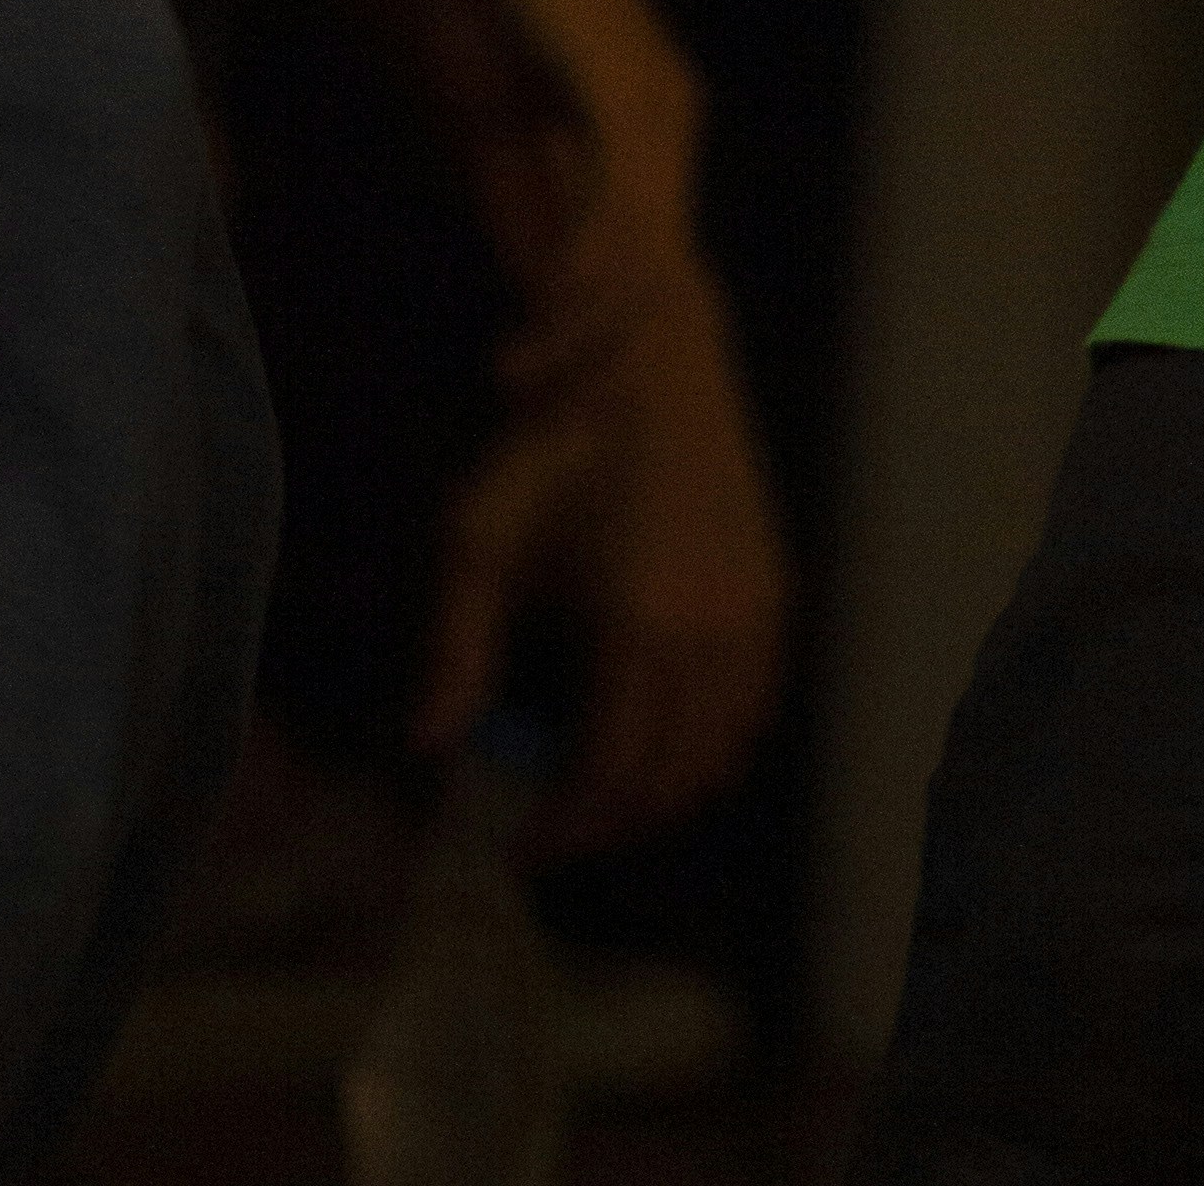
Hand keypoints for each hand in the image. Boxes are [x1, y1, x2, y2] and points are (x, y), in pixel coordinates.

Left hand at [413, 259, 790, 853]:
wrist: (646, 356)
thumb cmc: (550, 446)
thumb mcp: (479, 541)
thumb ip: (456, 652)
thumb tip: (430, 746)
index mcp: (637, 625)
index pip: (610, 774)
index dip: (564, 827)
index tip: (519, 846)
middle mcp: (710, 628)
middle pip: (670, 777)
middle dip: (609, 821)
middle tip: (553, 830)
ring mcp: (752, 608)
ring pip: (723, 749)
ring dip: (665, 790)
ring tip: (603, 792)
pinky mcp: (773, 587)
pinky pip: (755, 703)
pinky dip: (715, 743)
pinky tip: (665, 736)